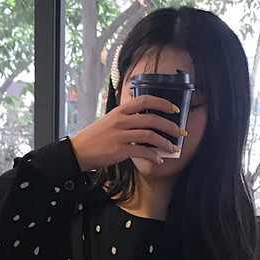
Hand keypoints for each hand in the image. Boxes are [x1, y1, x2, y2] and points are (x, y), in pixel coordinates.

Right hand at [70, 94, 185, 170]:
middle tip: (180, 132)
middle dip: (170, 126)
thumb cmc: (96, 137)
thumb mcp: (110, 121)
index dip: (162, 103)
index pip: (145, 100)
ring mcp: (120, 135)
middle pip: (152, 119)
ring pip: (150, 135)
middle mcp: (121, 120)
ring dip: (165, 142)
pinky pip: (142, 152)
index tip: (174, 109)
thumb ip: (127, 119)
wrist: (79, 151)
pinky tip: (158, 159)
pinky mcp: (120, 150)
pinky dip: (153, 156)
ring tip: (173, 148)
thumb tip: (148, 125)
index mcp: (120, 111)